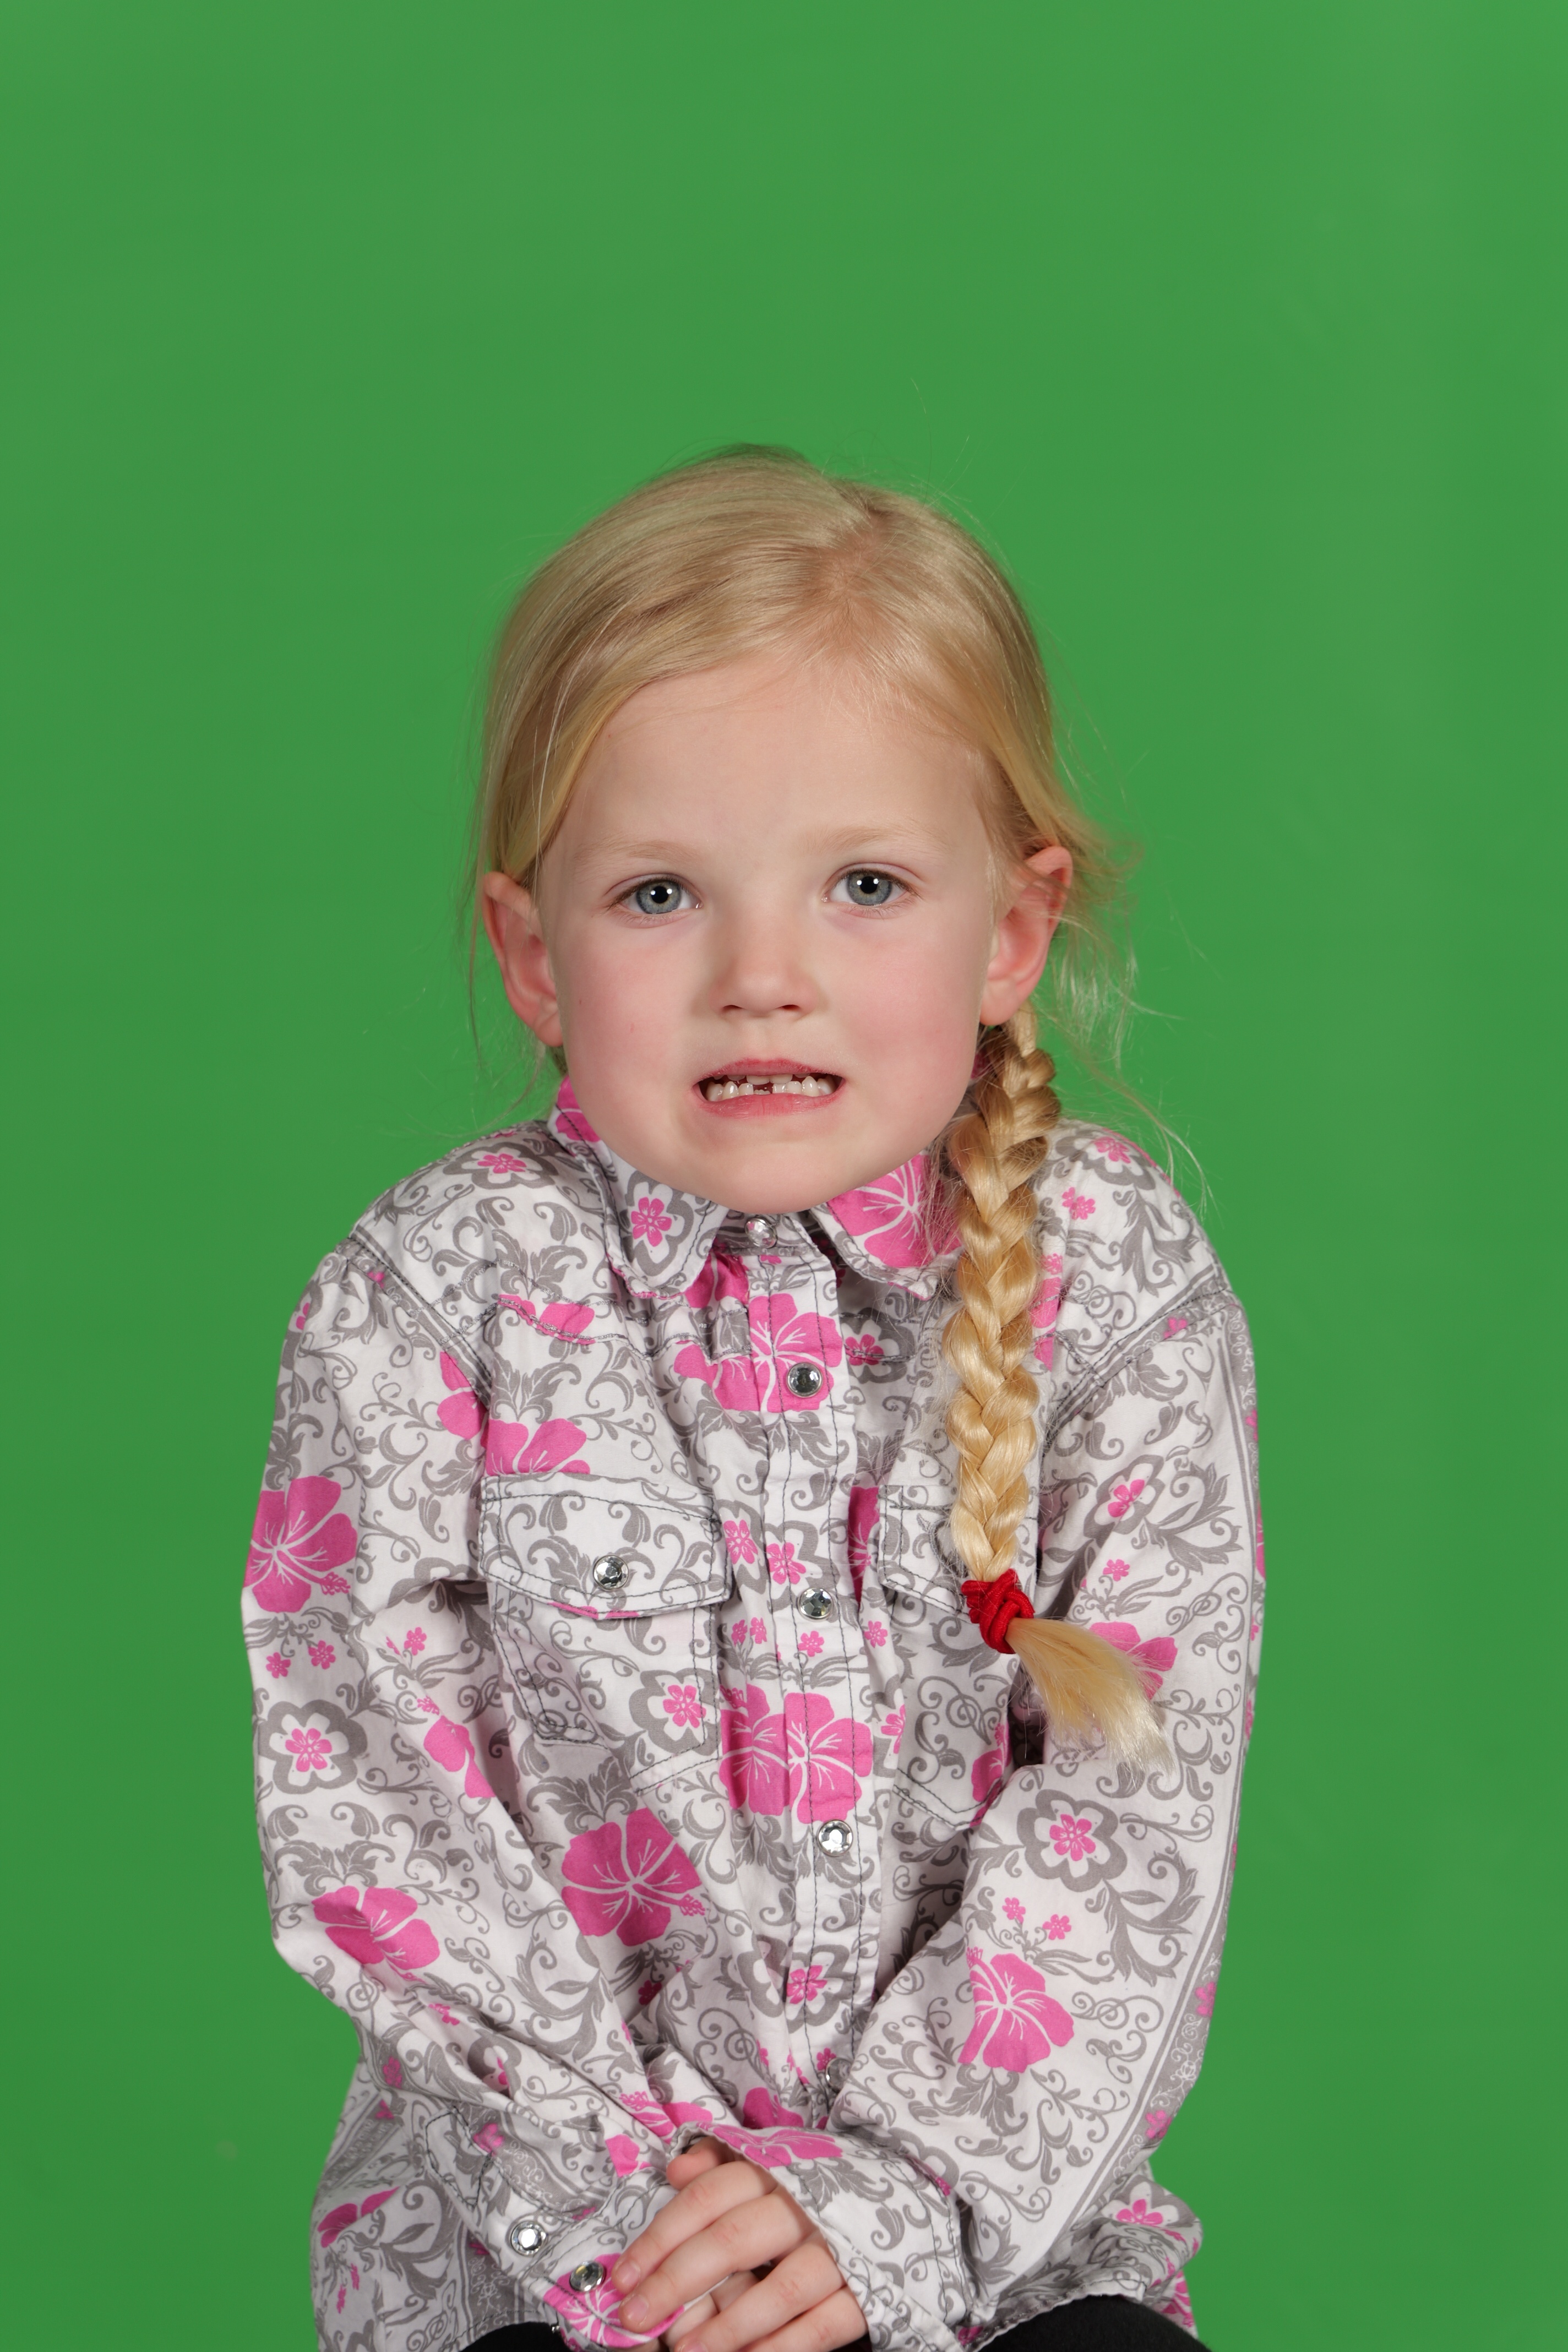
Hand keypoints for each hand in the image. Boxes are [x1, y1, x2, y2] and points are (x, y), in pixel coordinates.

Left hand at [610, 2136, 866, 2351]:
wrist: (908, 2196)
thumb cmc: (819, 2188)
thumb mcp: (771, 2162)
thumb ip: (720, 2164)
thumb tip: (675, 2170)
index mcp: (776, 2170)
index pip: (706, 2198)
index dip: (660, 2237)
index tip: (622, 2275)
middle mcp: (806, 2205)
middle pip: (733, 2239)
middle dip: (678, 2281)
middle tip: (637, 2316)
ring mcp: (840, 2249)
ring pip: (780, 2289)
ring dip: (728, 2326)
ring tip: (686, 2351)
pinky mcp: (869, 2289)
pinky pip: (822, 2326)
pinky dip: (782, 2349)